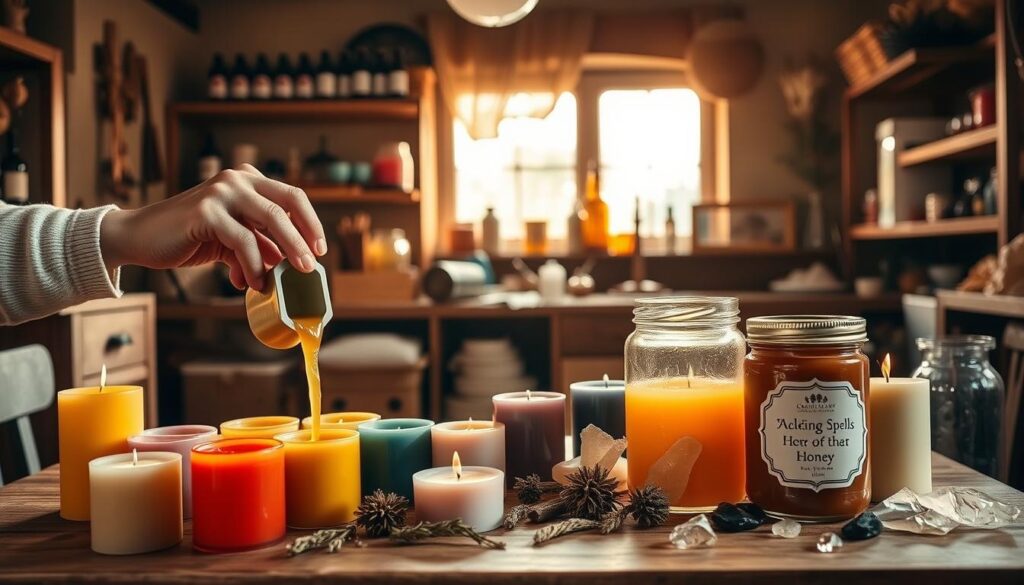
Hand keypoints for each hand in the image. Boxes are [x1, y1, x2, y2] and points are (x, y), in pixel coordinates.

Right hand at [100, 165, 325, 290]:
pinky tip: (252, 283)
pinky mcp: (206, 210)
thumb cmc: (189, 237)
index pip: (292, 195)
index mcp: (247, 180)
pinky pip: (243, 240)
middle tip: (310, 266)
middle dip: (304, 238)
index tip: (320, 249)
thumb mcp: (231, 240)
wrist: (140, 238)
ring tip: (286, 279)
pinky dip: (253, 265)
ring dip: (285, 253)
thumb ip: (259, 245)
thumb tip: (288, 263)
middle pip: (287, 204)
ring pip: (270, 220)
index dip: (311, 222)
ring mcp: (221, 191)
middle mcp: (236, 179)